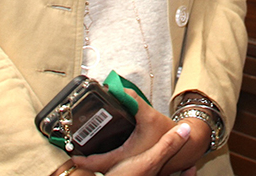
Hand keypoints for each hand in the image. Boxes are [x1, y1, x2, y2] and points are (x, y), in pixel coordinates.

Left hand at [71, 94, 204, 175]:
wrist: (184, 147)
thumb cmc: (165, 134)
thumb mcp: (150, 116)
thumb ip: (134, 102)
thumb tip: (119, 89)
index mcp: (125, 156)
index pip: (96, 163)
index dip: (81, 160)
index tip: (70, 153)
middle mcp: (126, 164)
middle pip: (99, 165)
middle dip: (86, 158)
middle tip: (75, 147)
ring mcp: (131, 167)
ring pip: (107, 165)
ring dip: (98, 158)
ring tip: (87, 146)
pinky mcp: (135, 165)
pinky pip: (115, 163)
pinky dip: (108, 157)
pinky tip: (108, 147)